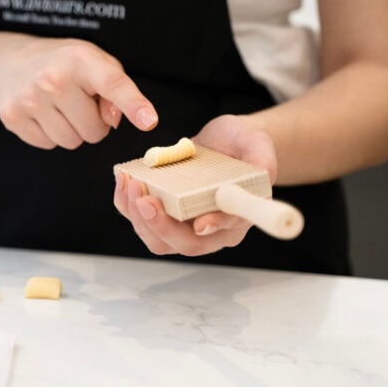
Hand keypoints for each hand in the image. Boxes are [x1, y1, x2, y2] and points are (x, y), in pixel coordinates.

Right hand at [0, 37, 157, 148]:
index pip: (113, 84)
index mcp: (81, 60)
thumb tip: (112, 120)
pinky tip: (44, 113)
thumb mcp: (96, 63)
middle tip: (80, 103)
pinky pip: (49, 145)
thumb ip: (116, 89)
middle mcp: (53, 79)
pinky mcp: (13, 117)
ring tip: (61, 107)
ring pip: (71, 142)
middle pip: (94, 131)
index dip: (133, 104)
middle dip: (93, 123)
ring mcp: (29, 99)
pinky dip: (51, 134)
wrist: (11, 62)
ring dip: (72, 131)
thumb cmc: (64, 64)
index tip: (149, 121)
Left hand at [113, 114, 276, 255]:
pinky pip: (141, 219)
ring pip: (157, 239)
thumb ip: (263, 159)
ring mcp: (184, 224)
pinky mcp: (163, 212)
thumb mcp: (258, 143)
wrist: (226, 142)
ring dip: (138, 217)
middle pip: (184, 244)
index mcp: (238, 217)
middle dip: (160, 225)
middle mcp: (210, 229)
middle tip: (145, 198)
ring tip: (130, 184)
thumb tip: (264, 173)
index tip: (201, 221)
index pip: (225, 231)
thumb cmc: (244, 145)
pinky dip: (126, 203)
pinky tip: (123, 179)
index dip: (213, 228)